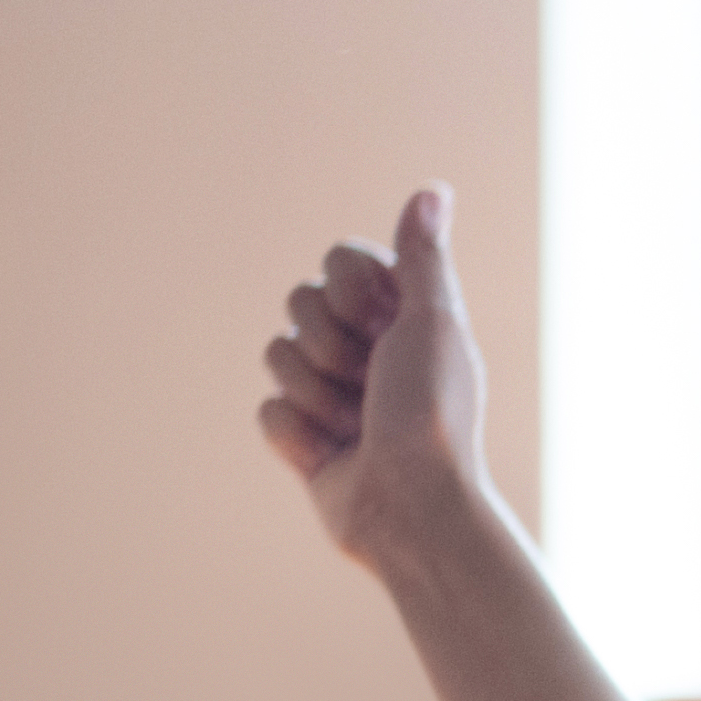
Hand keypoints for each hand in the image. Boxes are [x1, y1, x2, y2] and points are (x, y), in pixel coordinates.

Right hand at [255, 188, 493, 566]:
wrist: (413, 508)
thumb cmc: (432, 413)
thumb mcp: (434, 322)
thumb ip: (422, 257)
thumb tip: (433, 191)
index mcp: (401, 314)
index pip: (337, 259)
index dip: (350, 289)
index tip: (385, 323)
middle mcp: (366, 348)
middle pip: (299, 301)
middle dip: (331, 345)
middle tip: (371, 382)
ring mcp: (332, 393)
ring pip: (277, 354)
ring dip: (318, 394)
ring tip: (358, 428)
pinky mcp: (305, 439)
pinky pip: (267, 410)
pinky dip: (299, 434)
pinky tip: (334, 456)